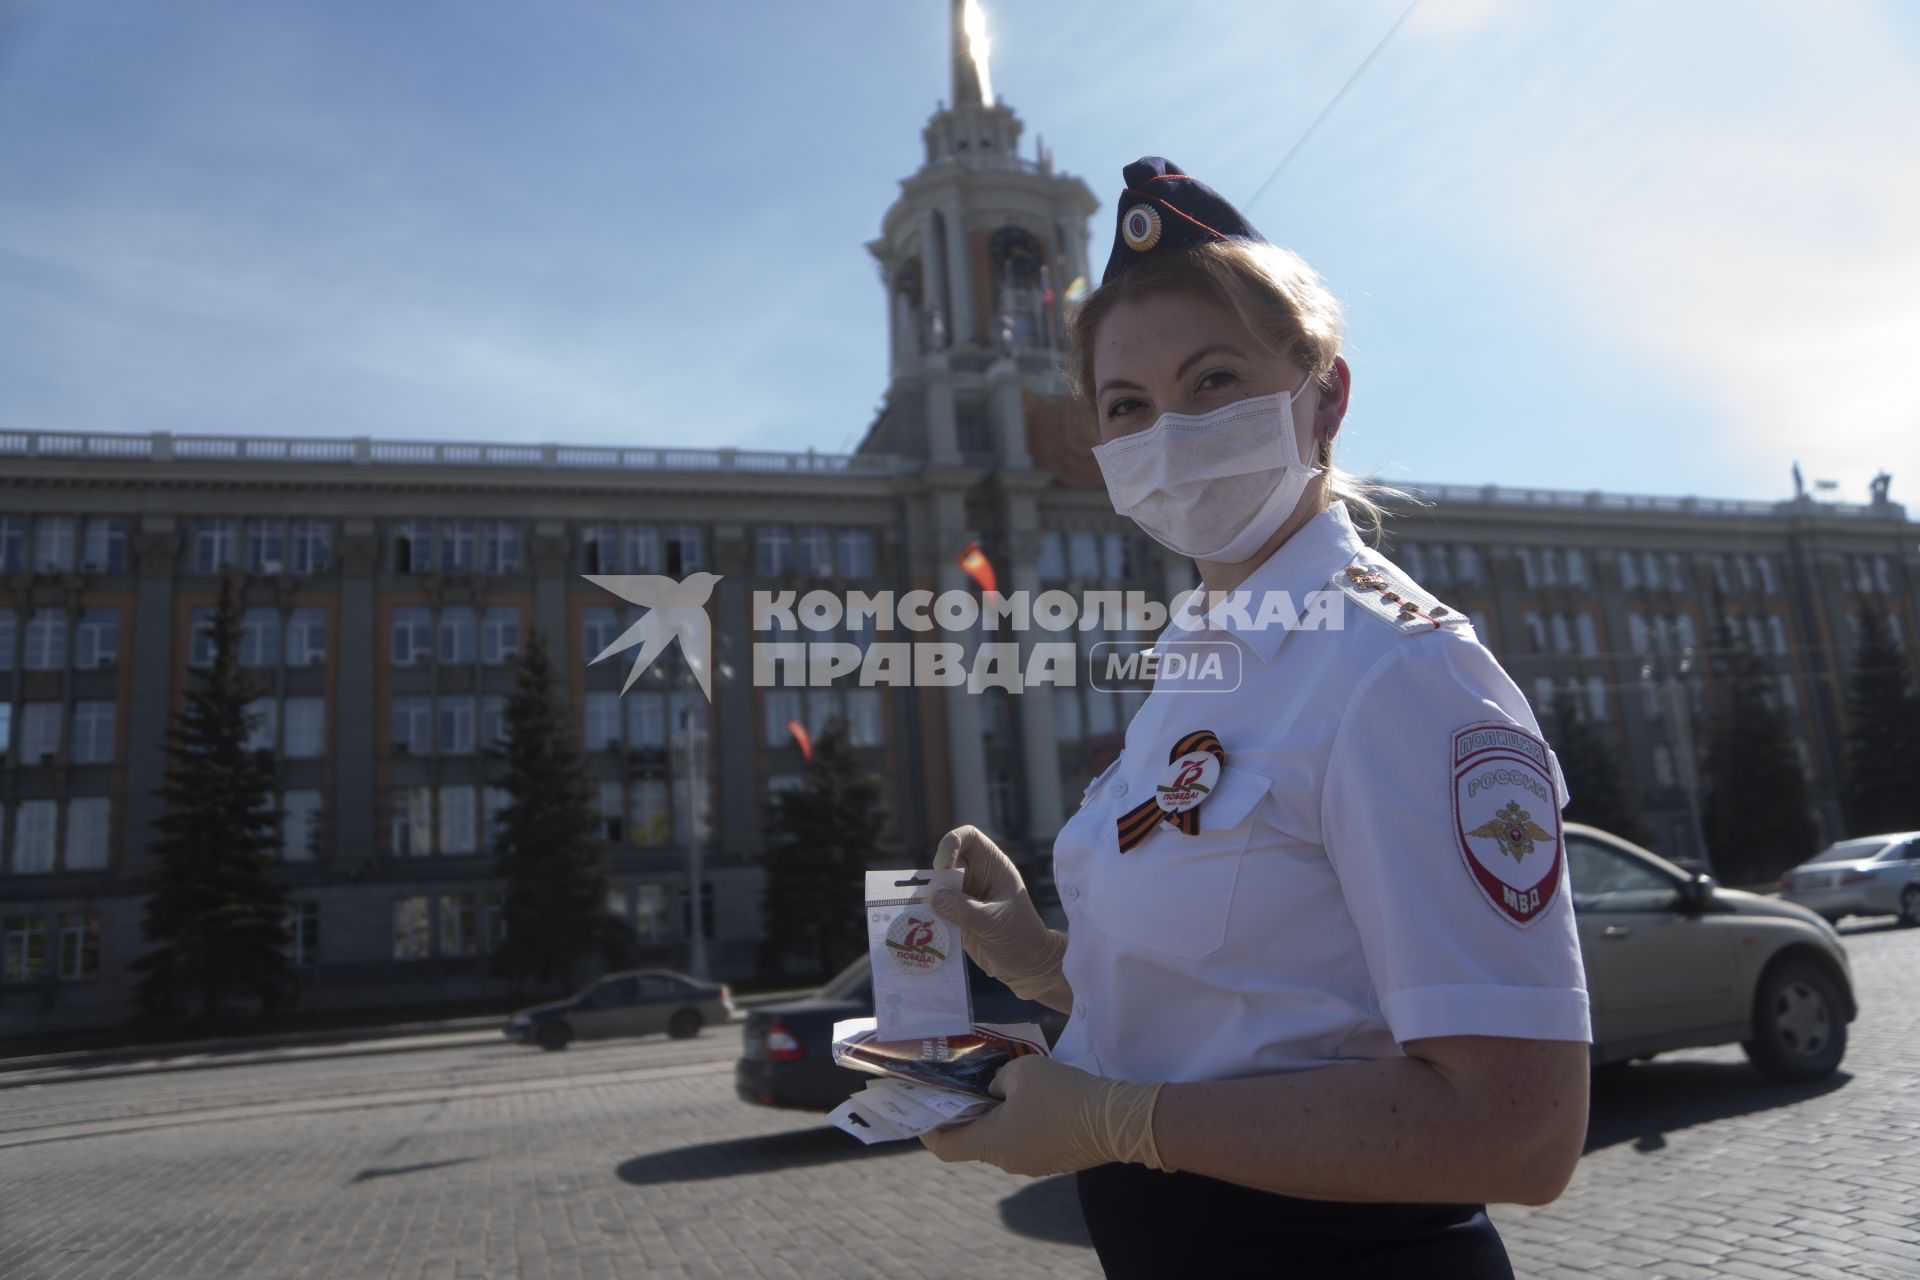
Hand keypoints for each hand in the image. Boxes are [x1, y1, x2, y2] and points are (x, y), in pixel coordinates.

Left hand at [918, 1055, 1169, 1176]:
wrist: (1116, 1120)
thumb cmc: (1061, 1093)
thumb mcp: (1021, 1072)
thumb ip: (997, 1080)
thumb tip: (994, 1091)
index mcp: (992, 1142)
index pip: (945, 1147)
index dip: (928, 1130)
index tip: (923, 1112)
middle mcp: (1007, 1161)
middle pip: (974, 1141)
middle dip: (967, 1115)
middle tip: (965, 1086)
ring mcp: (1032, 1164)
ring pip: (1002, 1140)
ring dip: (997, 1118)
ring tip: (1002, 1086)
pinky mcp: (1054, 1160)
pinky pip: (1026, 1141)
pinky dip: (1020, 1124)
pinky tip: (1034, 1100)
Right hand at [927, 826, 1065, 1000]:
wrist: (1026, 966)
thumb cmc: (1020, 938)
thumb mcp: (994, 923)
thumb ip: (964, 910)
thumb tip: (933, 897)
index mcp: (994, 867)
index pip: (969, 838)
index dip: (951, 843)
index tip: (944, 867)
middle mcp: (976, 876)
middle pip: (946, 859)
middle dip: (935, 875)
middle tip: (932, 897)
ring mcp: (964, 896)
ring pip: (937, 885)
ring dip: (927, 898)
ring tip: (923, 914)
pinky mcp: (955, 915)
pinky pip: (934, 908)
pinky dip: (926, 915)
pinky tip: (922, 927)